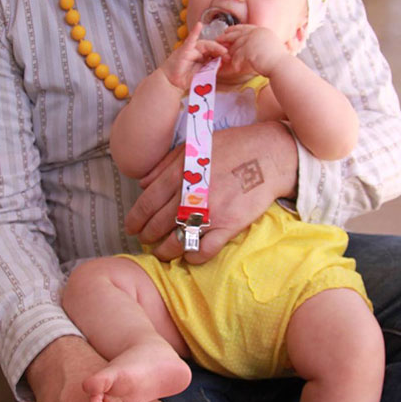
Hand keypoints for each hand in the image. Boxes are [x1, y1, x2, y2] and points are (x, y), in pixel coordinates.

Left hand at [124, 120, 297, 262]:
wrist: (269, 155)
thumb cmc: (232, 146)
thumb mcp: (194, 145)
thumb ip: (165, 164)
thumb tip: (143, 183)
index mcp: (180, 173)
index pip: (147, 203)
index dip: (135, 219)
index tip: (131, 227)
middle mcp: (191, 195)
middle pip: (158, 224)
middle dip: (147, 236)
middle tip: (144, 241)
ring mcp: (210, 212)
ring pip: (177, 240)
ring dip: (165, 251)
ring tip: (162, 253)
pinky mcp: (230, 226)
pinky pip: (205, 250)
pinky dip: (193, 257)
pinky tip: (189, 256)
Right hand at [160, 22, 225, 90]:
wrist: (172, 82)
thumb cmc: (186, 78)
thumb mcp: (202, 74)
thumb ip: (210, 69)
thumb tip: (221, 65)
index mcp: (204, 57)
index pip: (215, 53)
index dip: (223, 54)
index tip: (231, 58)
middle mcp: (198, 51)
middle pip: (212, 48)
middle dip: (221, 51)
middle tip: (229, 56)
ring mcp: (191, 49)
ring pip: (206, 44)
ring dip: (215, 47)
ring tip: (223, 51)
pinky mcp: (184, 49)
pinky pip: (190, 39)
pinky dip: (195, 32)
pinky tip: (199, 25)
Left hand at [218, 24, 286, 76]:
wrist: (282, 66)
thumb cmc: (277, 61)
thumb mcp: (268, 47)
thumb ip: (258, 44)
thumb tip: (247, 46)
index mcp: (262, 31)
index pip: (245, 27)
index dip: (234, 29)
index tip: (226, 32)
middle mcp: (257, 33)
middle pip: (237, 33)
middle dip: (226, 37)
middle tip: (218, 41)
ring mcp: (253, 40)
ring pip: (236, 46)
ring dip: (230, 54)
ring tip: (225, 59)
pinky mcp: (249, 49)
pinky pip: (237, 56)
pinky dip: (235, 63)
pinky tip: (235, 68)